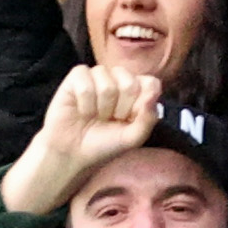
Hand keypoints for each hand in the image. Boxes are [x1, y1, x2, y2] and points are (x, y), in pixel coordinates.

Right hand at [0, 63, 167, 214]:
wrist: (74, 152)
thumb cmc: (104, 143)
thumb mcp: (133, 137)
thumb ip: (148, 117)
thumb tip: (153, 93)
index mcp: (137, 89)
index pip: (150, 84)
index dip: (141, 105)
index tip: (129, 120)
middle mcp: (119, 77)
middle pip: (130, 83)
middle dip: (120, 109)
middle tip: (109, 120)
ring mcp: (98, 74)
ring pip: (107, 85)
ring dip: (100, 108)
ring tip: (94, 116)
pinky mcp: (77, 76)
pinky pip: (86, 83)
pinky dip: (84, 104)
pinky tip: (81, 111)